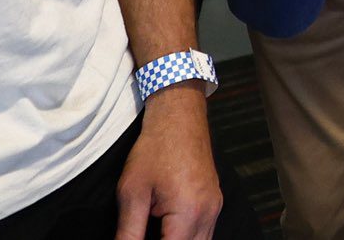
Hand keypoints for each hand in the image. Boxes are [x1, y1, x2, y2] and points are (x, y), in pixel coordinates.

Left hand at [115, 84, 221, 239]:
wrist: (179, 116)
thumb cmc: (155, 148)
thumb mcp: (132, 193)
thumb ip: (128, 232)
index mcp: (189, 213)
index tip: (135, 237)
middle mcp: (208, 214)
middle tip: (143, 232)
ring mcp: (215, 208)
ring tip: (153, 230)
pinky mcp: (214, 202)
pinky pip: (204, 233)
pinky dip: (185, 237)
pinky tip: (166, 230)